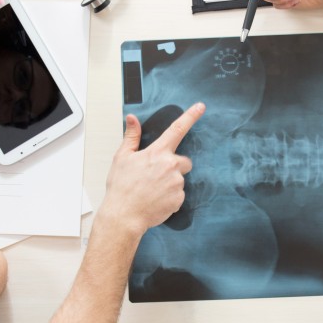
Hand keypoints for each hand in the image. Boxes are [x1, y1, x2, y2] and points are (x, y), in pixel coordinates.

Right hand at [101, 103, 205, 233]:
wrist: (124, 215)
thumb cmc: (121, 187)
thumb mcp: (122, 158)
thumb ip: (131, 137)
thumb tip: (133, 119)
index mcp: (157, 153)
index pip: (177, 129)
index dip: (190, 116)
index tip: (200, 107)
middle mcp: (171, 166)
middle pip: (184, 161)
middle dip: (174, 166)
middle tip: (156, 175)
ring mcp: (176, 183)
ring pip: (179, 179)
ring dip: (170, 183)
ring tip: (151, 190)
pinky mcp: (179, 199)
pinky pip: (178, 195)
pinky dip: (169, 197)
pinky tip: (155, 200)